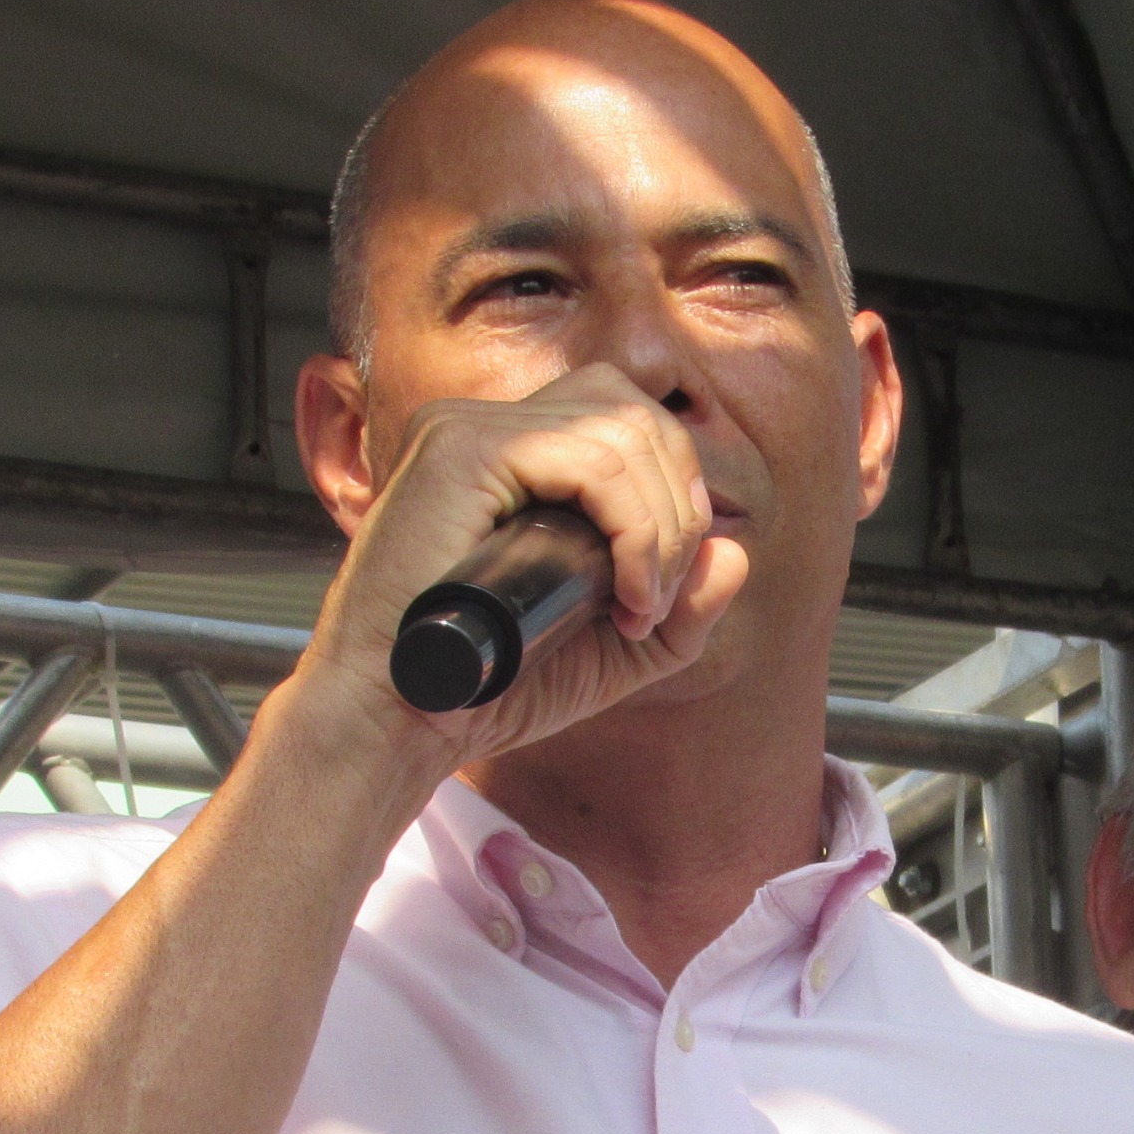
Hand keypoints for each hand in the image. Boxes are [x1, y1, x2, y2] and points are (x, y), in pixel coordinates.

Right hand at [289, 362, 748, 766]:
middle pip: (635, 410)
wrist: (398, 723)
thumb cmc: (487, 689)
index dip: (674, 494)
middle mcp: (487, 427)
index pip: (627, 420)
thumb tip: (735, 552)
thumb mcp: (610, 655)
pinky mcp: (458, 450)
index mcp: (512, 455)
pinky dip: (633, 527)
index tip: (657, 595)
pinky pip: (589, 460)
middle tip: (655, 602)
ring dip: (661, 526)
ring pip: (622, 429)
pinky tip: (624, 593)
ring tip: (639, 607)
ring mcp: (467, 429)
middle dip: (678, 508)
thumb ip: (678, 611)